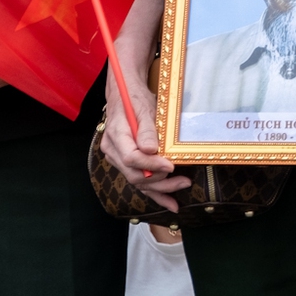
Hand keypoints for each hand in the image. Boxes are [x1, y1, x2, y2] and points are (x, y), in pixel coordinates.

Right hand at [99, 69, 188, 212]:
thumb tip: (150, 150)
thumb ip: (146, 129)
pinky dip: (154, 192)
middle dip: (159, 181)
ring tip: (180, 190)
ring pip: (137, 181)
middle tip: (182, 180)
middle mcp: (113, 151)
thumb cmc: (135, 98)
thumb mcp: (144, 108)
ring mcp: (117, 158)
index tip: (170, 165)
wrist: (124, 94)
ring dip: (160, 189)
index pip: (131, 158)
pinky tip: (169, 201)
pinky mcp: (125, 162)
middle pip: (134, 174)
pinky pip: (139, 180)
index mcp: (116, 135)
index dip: (151, 165)